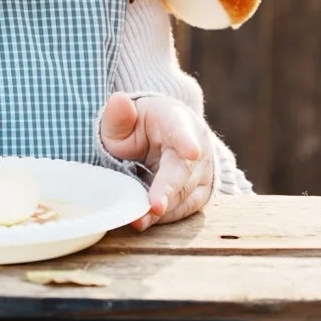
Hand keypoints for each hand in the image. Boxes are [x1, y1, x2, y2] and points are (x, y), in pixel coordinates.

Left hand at [99, 92, 213, 230]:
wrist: (162, 139)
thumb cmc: (140, 127)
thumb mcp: (123, 118)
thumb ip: (118, 115)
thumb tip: (118, 100)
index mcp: (177, 120)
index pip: (182, 130)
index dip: (186, 141)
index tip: (192, 151)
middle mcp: (197, 146)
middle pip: (183, 170)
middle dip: (169, 188)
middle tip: (155, 206)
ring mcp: (202, 172)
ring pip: (184, 194)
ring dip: (163, 209)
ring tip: (139, 219)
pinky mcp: (200, 194)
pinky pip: (183, 209)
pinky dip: (164, 218)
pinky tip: (145, 220)